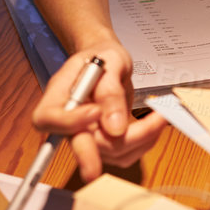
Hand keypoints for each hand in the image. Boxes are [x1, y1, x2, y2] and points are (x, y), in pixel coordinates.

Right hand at [31, 44, 167, 179]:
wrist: (107, 61)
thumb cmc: (103, 55)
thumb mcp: (110, 60)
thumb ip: (109, 91)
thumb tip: (114, 128)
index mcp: (58, 96)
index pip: (49, 119)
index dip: (71, 122)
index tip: (95, 111)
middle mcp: (68, 121)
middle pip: (82, 144)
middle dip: (116, 144)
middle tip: (152, 124)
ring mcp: (86, 136)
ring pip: (110, 153)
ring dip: (140, 139)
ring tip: (160, 116)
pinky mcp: (104, 144)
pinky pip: (124, 154)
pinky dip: (144, 142)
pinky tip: (154, 125)